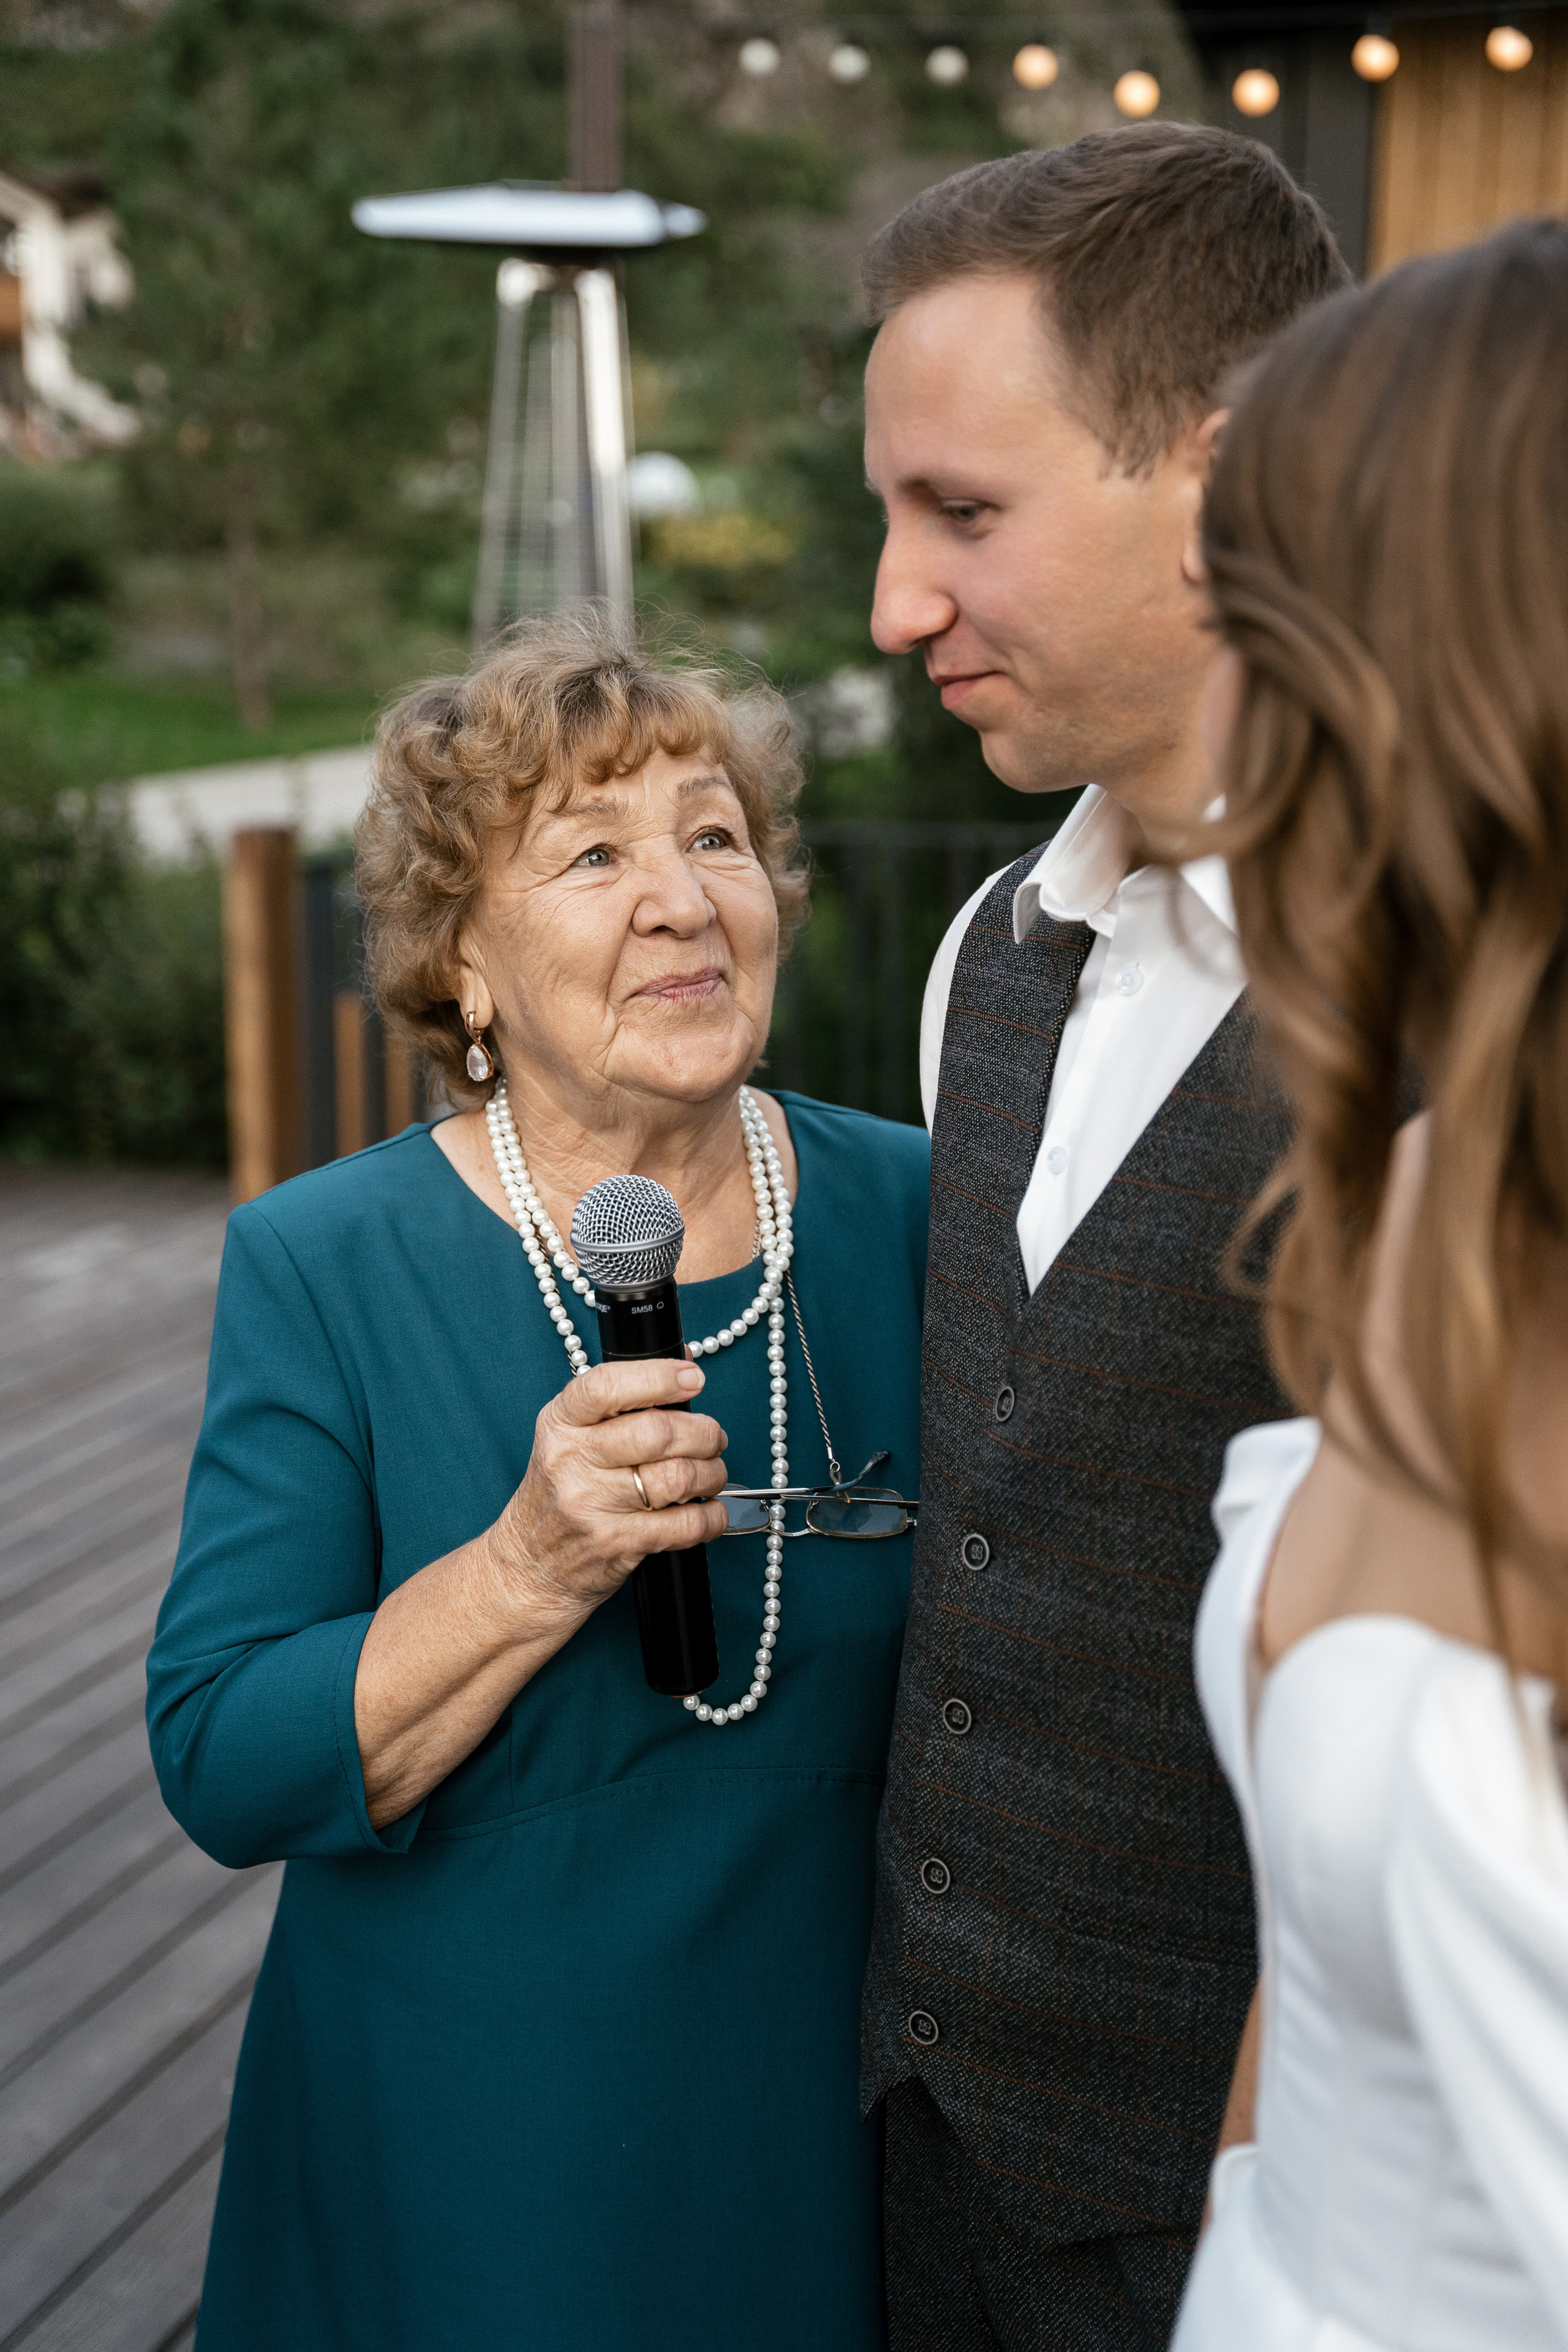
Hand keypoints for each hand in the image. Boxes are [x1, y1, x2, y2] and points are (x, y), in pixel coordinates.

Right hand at [486, 1358, 729, 1626]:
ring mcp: (592, 1506)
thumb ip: (622, 1401)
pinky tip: (710, 1510)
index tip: (692, 1378)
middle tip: (713, 1437)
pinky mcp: (617, 1544)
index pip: (607, 1387)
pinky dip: (712, 1516)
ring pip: (678, 1477)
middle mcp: (571, 1461)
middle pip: (658, 1433)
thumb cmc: (560, 1494)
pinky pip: (685, 1525)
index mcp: (560, 1424)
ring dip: (712, 1474)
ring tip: (711, 1474)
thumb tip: (684, 1363)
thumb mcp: (571, 1437)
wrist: (530, 1566)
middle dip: (704, 1432)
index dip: (659, 1377)